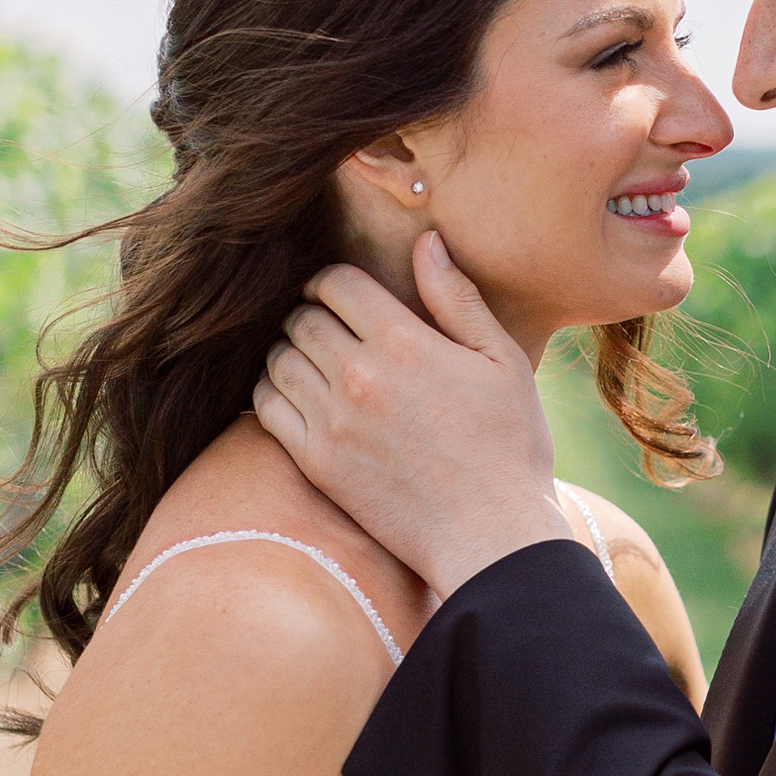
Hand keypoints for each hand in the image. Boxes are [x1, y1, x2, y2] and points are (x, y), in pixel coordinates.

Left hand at [252, 235, 572, 598]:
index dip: (332, 281)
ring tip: (310, 359)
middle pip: (302, 318)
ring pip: (278, 359)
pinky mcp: (316, 462)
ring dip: (289, 351)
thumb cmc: (510, 447)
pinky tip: (296, 396)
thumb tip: (426, 241)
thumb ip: (457, 299)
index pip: (336, 284)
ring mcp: (332, 421)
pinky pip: (265, 408)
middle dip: (310, 314)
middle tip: (326, 326)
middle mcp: (360, 376)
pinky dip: (271, 392)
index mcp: (405, 342)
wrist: (491, 534)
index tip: (339, 293)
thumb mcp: (502, 361)